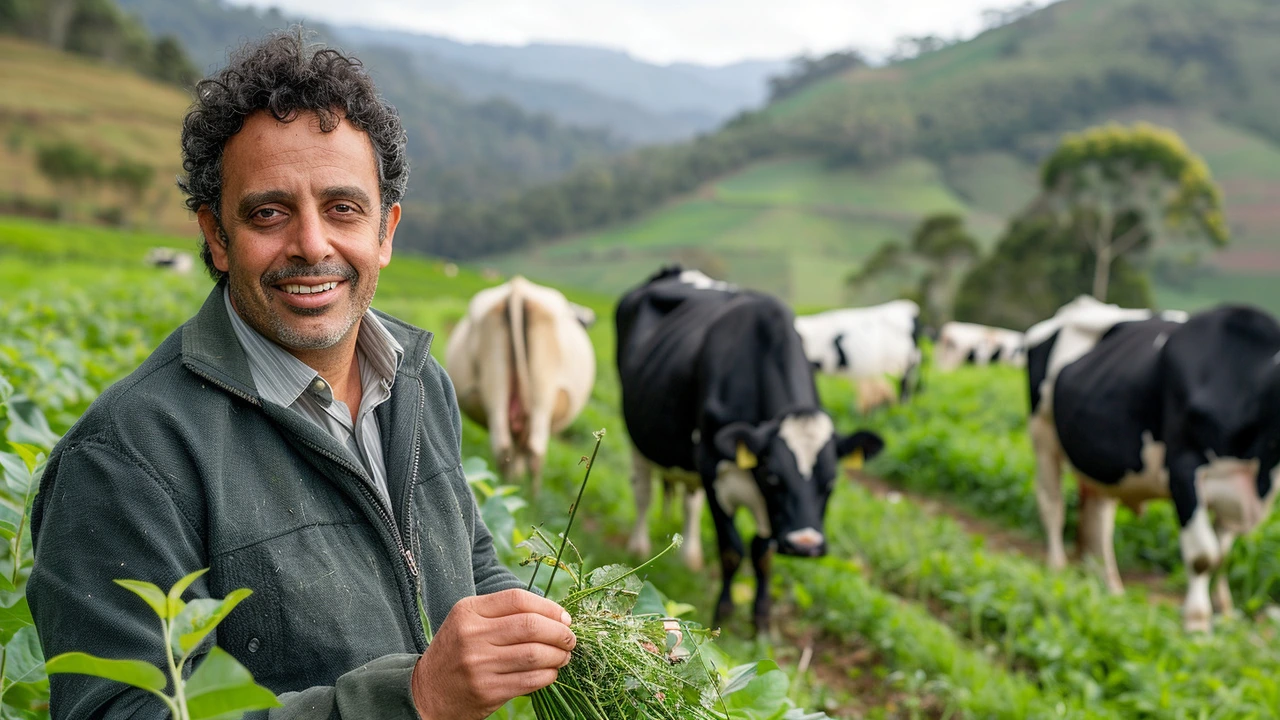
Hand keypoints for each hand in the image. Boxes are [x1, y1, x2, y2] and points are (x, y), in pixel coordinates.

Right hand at [410, 588, 575, 719]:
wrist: (426, 692)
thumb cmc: (456, 652)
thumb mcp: (468, 622)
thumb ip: (502, 613)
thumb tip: (553, 615)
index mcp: (468, 611)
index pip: (518, 600)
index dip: (549, 607)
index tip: (564, 617)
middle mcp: (472, 636)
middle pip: (530, 626)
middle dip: (559, 632)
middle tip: (570, 638)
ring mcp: (479, 665)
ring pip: (534, 654)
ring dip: (558, 655)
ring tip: (564, 656)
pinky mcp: (487, 691)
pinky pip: (530, 680)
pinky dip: (548, 675)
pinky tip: (551, 672)